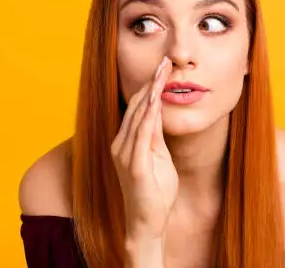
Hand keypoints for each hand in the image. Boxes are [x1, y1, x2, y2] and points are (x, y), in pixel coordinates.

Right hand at [111, 56, 178, 244]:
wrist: (146, 224)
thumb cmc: (154, 193)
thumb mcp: (158, 158)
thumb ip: (155, 136)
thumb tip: (158, 112)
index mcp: (125, 142)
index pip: (137, 107)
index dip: (149, 86)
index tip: (161, 67)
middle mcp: (120, 144)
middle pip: (136, 106)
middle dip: (150, 82)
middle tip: (164, 61)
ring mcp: (124, 155)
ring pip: (137, 116)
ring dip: (150, 93)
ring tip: (161, 72)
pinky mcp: (133, 166)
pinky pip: (141, 136)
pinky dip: (148, 116)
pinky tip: (155, 100)